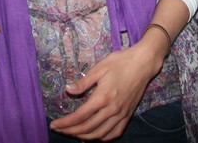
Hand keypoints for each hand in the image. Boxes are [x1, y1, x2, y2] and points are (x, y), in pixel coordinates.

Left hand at [49, 37, 163, 140]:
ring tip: (73, 133)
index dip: (65, 123)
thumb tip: (67, 90)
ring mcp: (121, 114)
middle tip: (60, 130)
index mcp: (102, 97)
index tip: (54, 125)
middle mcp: (112, 109)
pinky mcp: (128, 115)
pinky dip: (102, 137)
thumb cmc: (121, 61)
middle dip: (70, 131)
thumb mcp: (100, 67)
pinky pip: (114, 133)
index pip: (79, 116)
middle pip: (87, 128)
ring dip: (84, 136)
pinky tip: (95, 135)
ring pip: (100, 134)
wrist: (144, 63)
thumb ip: (83, 82)